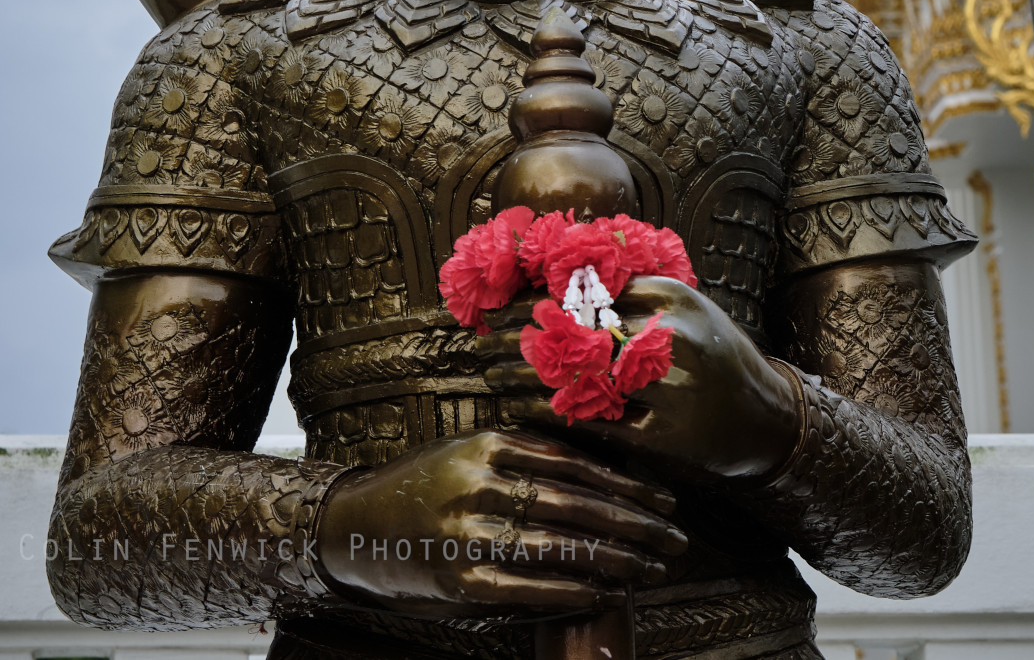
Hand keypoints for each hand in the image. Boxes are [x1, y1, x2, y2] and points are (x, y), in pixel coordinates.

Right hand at [315, 428, 686, 615]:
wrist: (355, 524)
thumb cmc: (426, 485)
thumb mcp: (472, 451)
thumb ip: (526, 456)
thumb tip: (603, 474)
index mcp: (490, 442)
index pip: (575, 461)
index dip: (626, 482)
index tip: (665, 498)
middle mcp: (481, 481)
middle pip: (576, 503)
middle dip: (635, 524)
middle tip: (675, 538)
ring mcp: (469, 531)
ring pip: (560, 545)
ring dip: (614, 559)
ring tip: (652, 568)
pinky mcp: (459, 578)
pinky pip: (529, 587)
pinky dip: (571, 592)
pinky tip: (603, 593)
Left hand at [478, 277, 800, 479]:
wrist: (766, 420)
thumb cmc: (710, 355)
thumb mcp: (679, 307)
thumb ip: (627, 291)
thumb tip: (551, 277)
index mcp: (670, 295)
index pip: (584, 290)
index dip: (533, 300)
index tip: (495, 307)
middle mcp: (671, 336)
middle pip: (575, 333)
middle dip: (519, 338)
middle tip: (480, 343)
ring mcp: (670, 389)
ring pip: (579, 380)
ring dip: (526, 381)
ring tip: (491, 377)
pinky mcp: (666, 437)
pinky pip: (596, 426)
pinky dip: (555, 418)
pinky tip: (524, 411)